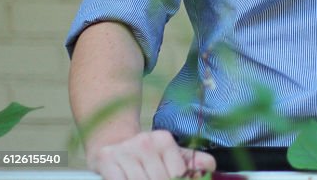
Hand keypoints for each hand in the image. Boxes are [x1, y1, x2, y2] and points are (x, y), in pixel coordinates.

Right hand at [87, 130, 215, 179]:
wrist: (112, 141)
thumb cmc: (147, 154)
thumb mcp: (171, 154)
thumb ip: (192, 162)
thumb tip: (210, 168)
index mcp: (164, 140)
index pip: (178, 173)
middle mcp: (145, 142)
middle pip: (161, 179)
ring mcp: (125, 151)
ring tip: (147, 179)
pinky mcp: (106, 160)